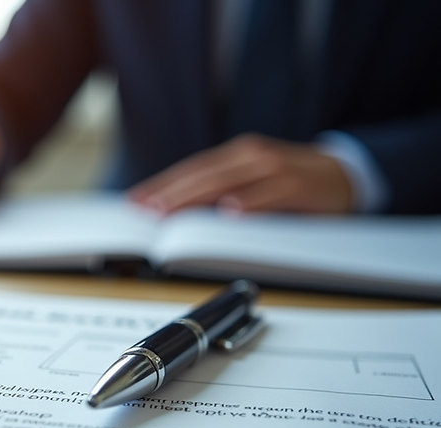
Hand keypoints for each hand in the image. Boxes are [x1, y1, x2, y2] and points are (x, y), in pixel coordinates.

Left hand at [129, 134, 354, 214]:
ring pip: (228, 182)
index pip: (190, 170)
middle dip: (169, 194)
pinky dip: (250, 202)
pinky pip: (271, 193)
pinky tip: (229, 212)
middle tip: (143, 212)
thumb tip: (177, 217)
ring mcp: (276, 167)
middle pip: (202, 175)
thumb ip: (221, 195)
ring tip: (169, 213)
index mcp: (235, 157)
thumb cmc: (292, 184)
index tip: (133, 202)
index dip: (161, 186)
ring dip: (196, 198)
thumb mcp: (252, 184)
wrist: (347, 174)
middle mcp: (251, 156)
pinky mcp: (300, 184)